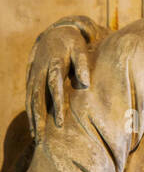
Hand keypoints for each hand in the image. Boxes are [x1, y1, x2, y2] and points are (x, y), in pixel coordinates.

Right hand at [26, 21, 93, 138]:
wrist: (54, 32)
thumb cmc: (72, 43)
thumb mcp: (79, 48)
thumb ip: (82, 64)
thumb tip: (86, 82)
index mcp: (53, 64)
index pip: (54, 86)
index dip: (56, 104)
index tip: (60, 123)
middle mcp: (40, 71)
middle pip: (37, 97)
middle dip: (39, 118)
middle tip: (43, 138)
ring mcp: (33, 76)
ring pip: (30, 100)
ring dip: (32, 119)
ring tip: (37, 138)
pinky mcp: (31, 80)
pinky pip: (29, 99)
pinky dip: (30, 114)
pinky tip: (33, 128)